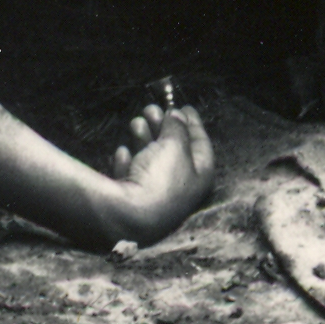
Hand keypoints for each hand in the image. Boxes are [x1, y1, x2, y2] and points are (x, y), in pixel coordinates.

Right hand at [101, 93, 216, 246]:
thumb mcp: (175, 145)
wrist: (128, 216)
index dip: (193, 123)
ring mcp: (155, 197)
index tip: (185, 106)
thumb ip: (177, 127)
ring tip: (136, 122)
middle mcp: (180, 189)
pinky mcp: (132, 202)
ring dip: (144, 138)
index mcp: (199, 176)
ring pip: (151, 161)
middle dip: (163, 128)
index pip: (201, 144)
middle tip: (152, 109)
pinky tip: (123, 151)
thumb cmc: (161, 179)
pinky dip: (128, 162)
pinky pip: (132, 177)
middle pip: (173, 151)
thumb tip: (177, 116)